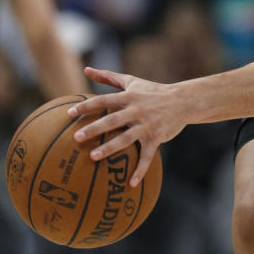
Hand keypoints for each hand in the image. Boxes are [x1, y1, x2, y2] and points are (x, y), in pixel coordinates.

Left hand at [67, 66, 187, 187]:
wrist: (183, 101)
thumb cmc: (153, 91)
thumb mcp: (132, 82)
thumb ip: (108, 77)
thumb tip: (86, 69)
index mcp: (129, 97)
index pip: (105, 100)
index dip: (87, 106)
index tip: (70, 113)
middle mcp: (137, 110)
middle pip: (113, 120)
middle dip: (95, 128)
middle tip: (76, 137)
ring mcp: (147, 125)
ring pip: (127, 138)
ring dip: (110, 148)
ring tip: (93, 157)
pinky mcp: (157, 138)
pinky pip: (147, 156)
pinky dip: (140, 170)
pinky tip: (130, 184)